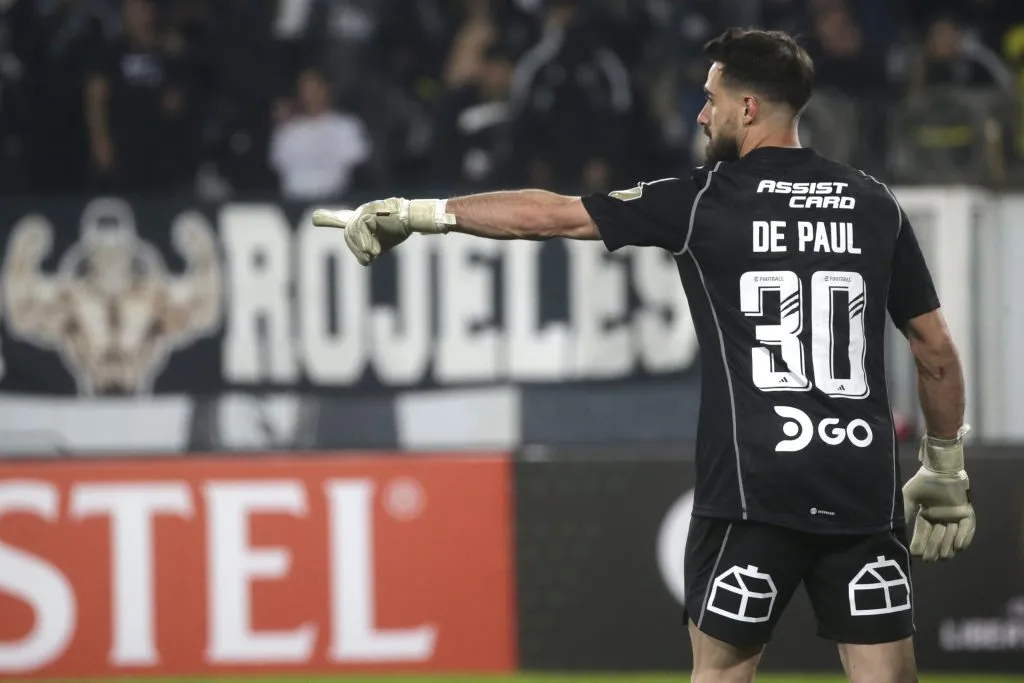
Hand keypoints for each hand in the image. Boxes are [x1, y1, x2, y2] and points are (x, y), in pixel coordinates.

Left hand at [311, 198, 453, 265]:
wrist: (412, 218)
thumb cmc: (399, 230)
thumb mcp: (381, 242)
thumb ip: (368, 250)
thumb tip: (364, 259)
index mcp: (360, 219)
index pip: (342, 219)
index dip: (329, 219)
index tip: (315, 218)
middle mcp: (359, 213)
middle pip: (348, 234)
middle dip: (356, 249)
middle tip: (370, 257)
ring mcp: (363, 210)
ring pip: (352, 232)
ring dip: (362, 247)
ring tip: (374, 254)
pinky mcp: (368, 211)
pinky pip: (360, 229)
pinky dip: (366, 242)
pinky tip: (374, 251)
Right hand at [902, 425, 975, 560]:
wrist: (940, 470)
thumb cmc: (924, 482)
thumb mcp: (909, 498)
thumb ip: (906, 513)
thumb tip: (897, 530)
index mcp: (925, 518)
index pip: (922, 537)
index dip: (919, 547)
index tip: (916, 554)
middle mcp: (940, 521)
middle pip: (938, 544)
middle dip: (933, 551)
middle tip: (929, 558)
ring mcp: (954, 518)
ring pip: (953, 541)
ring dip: (947, 547)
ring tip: (943, 553)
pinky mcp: (966, 513)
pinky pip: (968, 529)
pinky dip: (964, 538)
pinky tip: (958, 546)